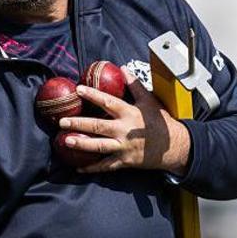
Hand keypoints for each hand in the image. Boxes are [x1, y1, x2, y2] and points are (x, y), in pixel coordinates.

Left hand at [58, 66, 190, 174]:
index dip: (93, 95)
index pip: (108, 102)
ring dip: (81, 144)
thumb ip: (135, 85)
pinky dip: (92, 168)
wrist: (174, 146)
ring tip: (66, 141)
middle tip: (62, 121)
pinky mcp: (125, 161)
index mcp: (130, 113)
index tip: (79, 90)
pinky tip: (79, 168)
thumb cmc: (161, 122)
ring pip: (99, 146)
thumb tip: (123, 69)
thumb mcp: (150, 101)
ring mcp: (124, 147)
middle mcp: (125, 130)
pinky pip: (106, 166)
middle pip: (98, 126)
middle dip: (79, 124)